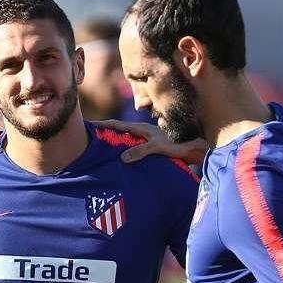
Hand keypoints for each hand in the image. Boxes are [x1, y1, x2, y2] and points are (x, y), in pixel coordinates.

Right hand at [93, 119, 208, 163]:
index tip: (90, 125)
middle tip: (91, 135)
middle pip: (120, 130)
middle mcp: (142, 131)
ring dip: (115, 139)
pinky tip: (122, 155)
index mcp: (141, 129)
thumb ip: (140, 152)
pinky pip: (133, 145)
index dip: (103, 125)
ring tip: (101, 145)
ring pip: (126, 138)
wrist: (192, 148)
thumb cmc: (177, 146)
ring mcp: (146, 138)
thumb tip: (122, 158)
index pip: (117, 125)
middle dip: (106, 131)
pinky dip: (124, 148)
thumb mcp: (157, 148)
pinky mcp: (151, 145)